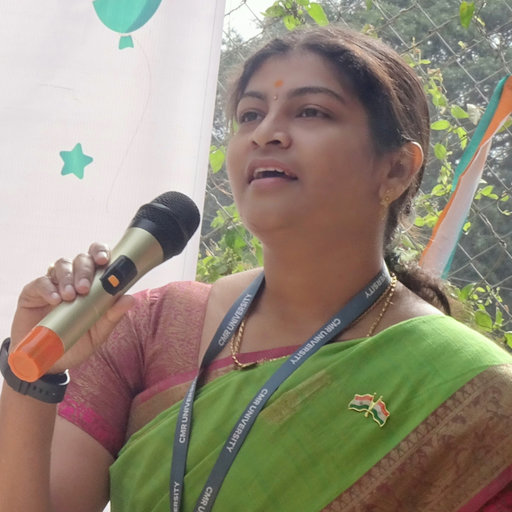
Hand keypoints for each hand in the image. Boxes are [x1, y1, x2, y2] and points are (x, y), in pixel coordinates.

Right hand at [10, 243, 134, 373]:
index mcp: (93, 284)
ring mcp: (54, 283)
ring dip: (68, 278)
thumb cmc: (76, 342)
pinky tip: (55, 300)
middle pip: (81, 259)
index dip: (101, 252)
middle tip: (85, 288)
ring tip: (70, 296)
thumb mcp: (98, 333)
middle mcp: (74, 278)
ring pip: (62, 265)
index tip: (105, 260)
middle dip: (85, 270)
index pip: (98, 258)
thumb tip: (129, 299)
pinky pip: (41, 282)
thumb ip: (113, 315)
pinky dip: (48, 288)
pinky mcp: (33, 292)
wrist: (48, 361)